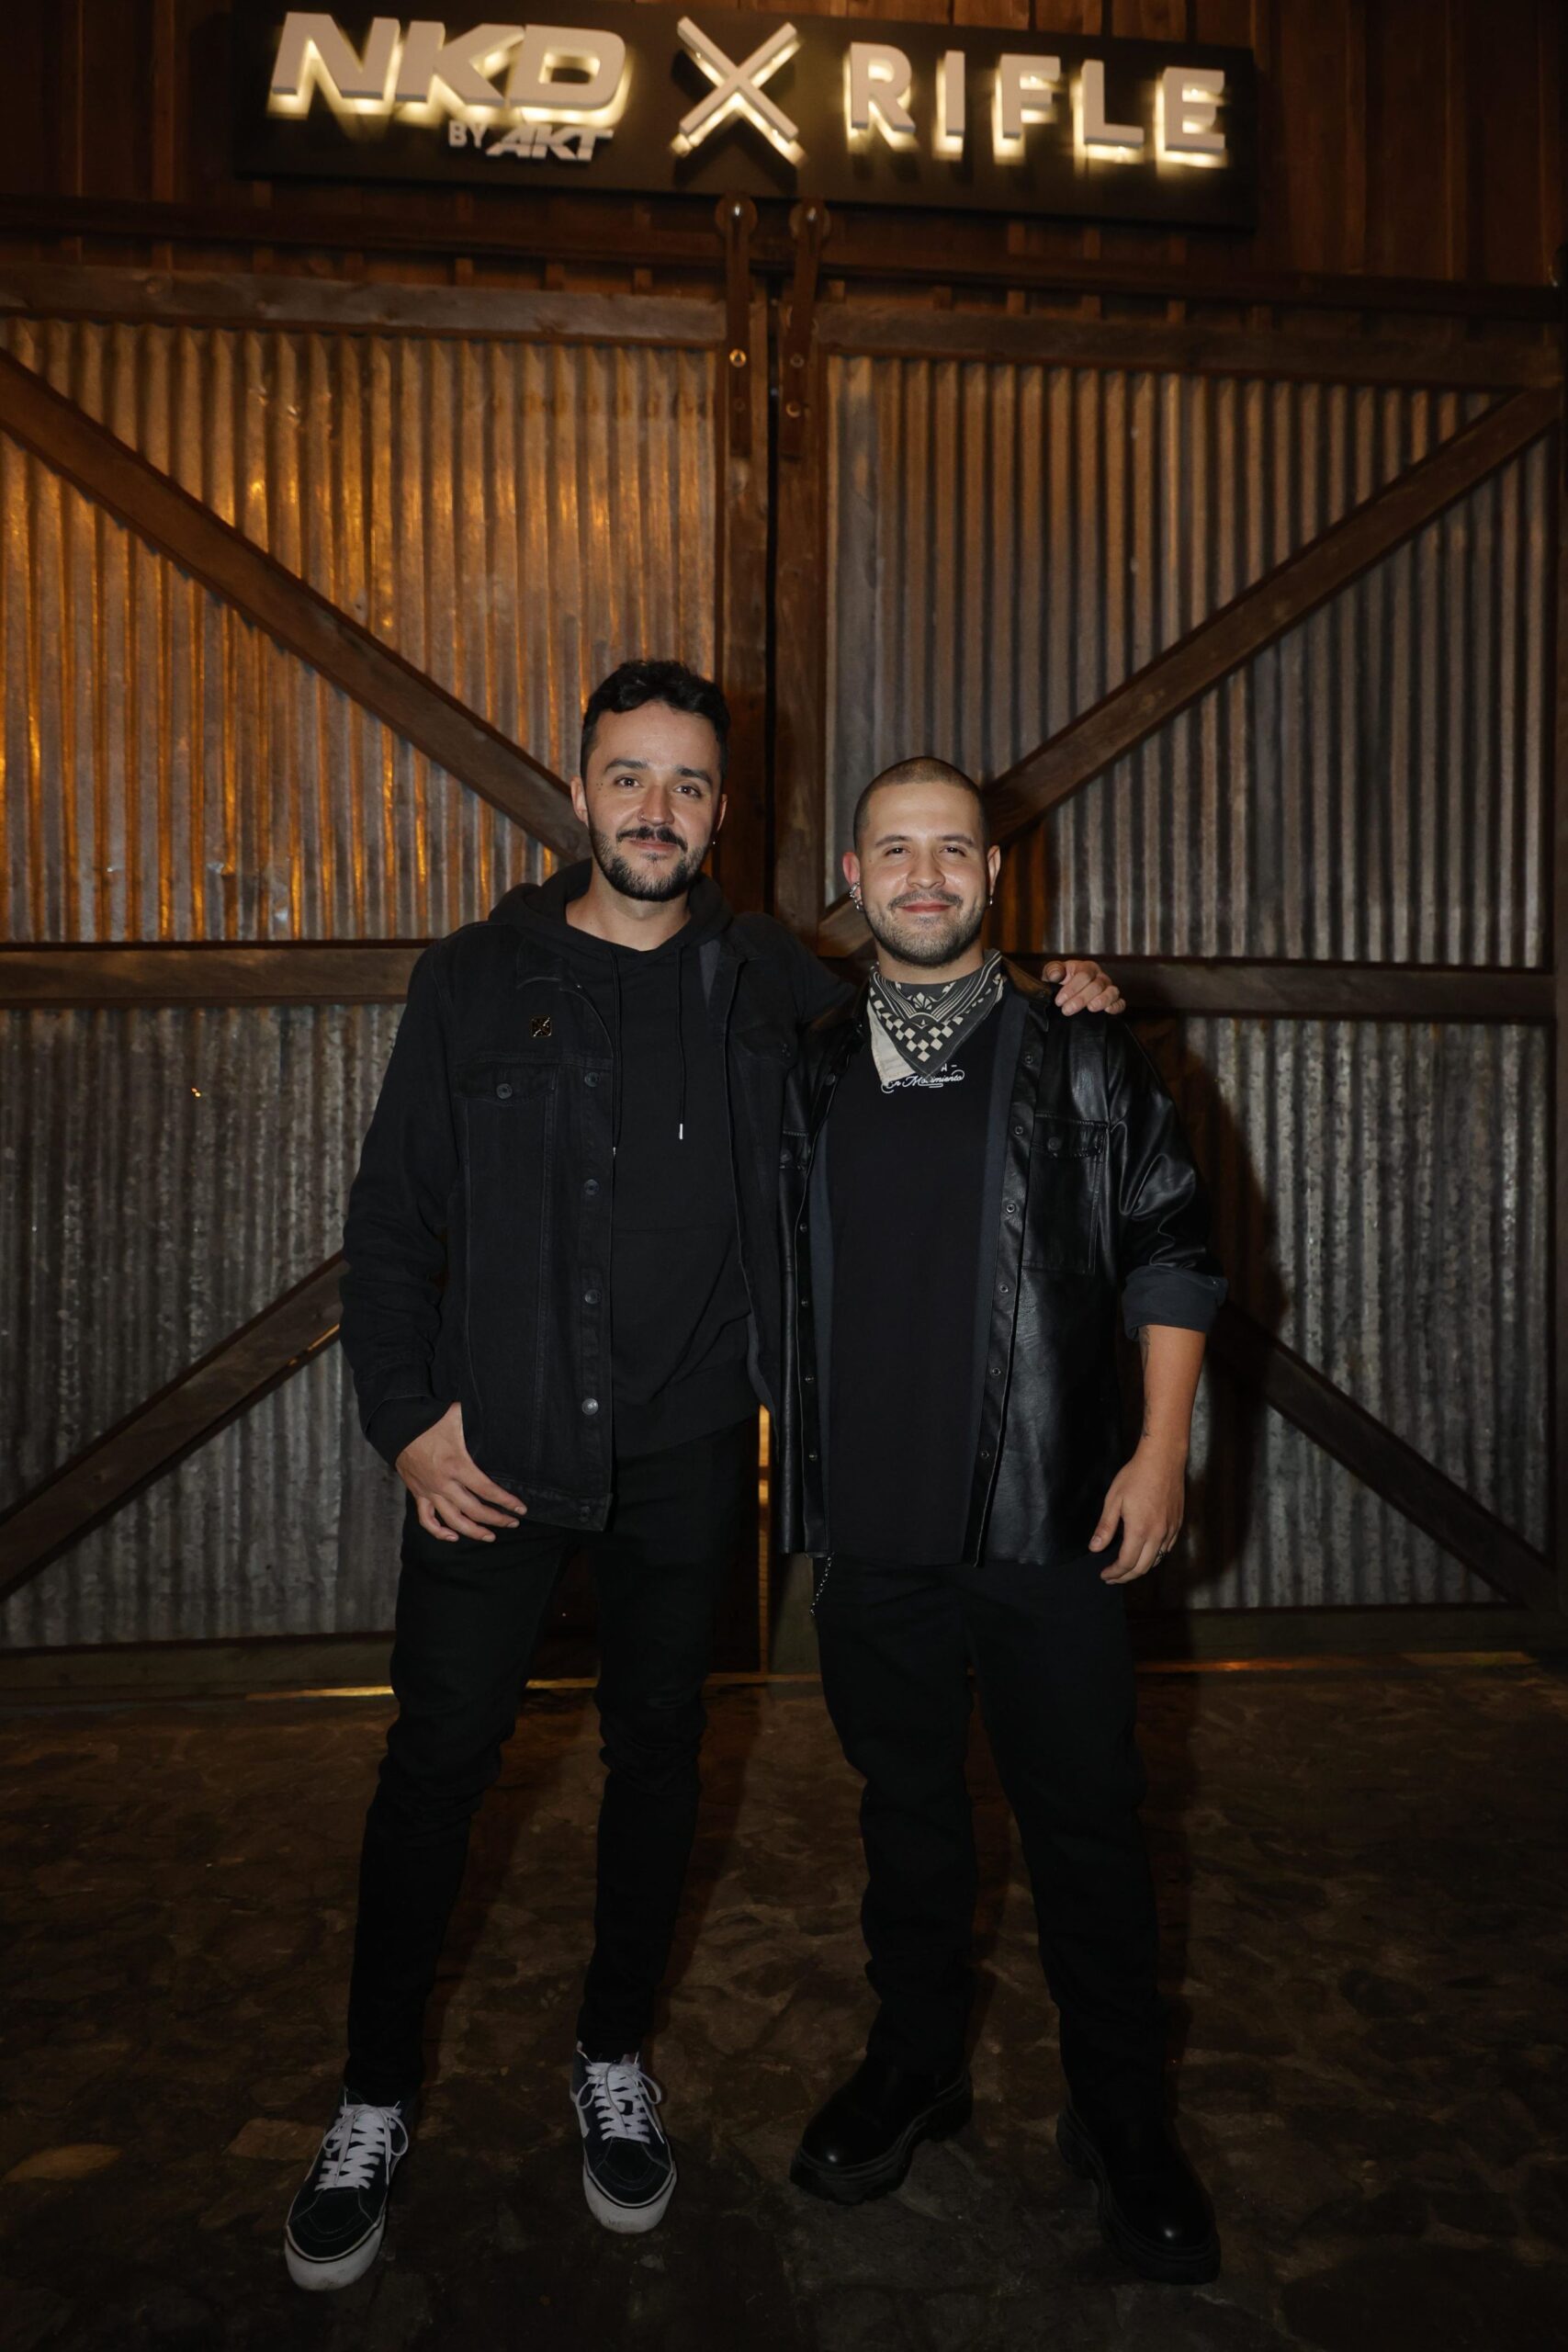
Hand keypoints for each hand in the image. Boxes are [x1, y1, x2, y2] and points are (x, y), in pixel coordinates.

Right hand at [397, 1402, 525, 1541]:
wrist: (398, 1424)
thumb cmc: (429, 1418)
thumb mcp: (458, 1416)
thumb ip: (479, 1418)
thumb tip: (501, 1412)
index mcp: (456, 1465)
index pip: (487, 1490)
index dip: (506, 1502)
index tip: (520, 1509)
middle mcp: (443, 1483)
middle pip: (474, 1511)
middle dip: (497, 1519)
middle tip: (512, 1523)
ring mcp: (429, 1490)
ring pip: (453, 1521)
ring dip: (473, 1532)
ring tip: (490, 1536)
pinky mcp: (418, 1493)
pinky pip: (427, 1520)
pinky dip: (439, 1532)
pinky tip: (452, 1536)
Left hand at [1044, 957, 1125, 1016]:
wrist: (1064, 994)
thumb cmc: (1059, 981)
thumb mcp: (1051, 972)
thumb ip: (1053, 970)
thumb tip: (1056, 975)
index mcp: (1086, 967)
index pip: (1084, 975)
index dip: (1072, 988)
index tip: (1059, 1000)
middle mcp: (1100, 977)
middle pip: (1096, 985)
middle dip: (1081, 998)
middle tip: (1067, 1010)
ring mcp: (1108, 989)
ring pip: (1112, 992)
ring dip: (1102, 1000)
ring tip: (1090, 1008)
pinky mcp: (1113, 1001)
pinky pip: (1120, 1003)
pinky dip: (1116, 1006)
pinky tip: (1108, 1011)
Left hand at [1088, 1438, 1185, 1582]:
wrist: (1163, 1460)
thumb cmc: (1136, 1476)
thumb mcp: (1113, 1500)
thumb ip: (1105, 1527)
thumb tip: (1095, 1548)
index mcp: (1139, 1530)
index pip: (1126, 1563)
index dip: (1114, 1573)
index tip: (1104, 1575)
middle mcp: (1158, 1534)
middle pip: (1142, 1567)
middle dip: (1125, 1577)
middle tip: (1112, 1577)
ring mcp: (1170, 1530)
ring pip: (1156, 1560)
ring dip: (1140, 1568)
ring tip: (1126, 1568)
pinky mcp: (1177, 1523)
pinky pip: (1166, 1549)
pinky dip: (1154, 1557)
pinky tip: (1145, 1553)